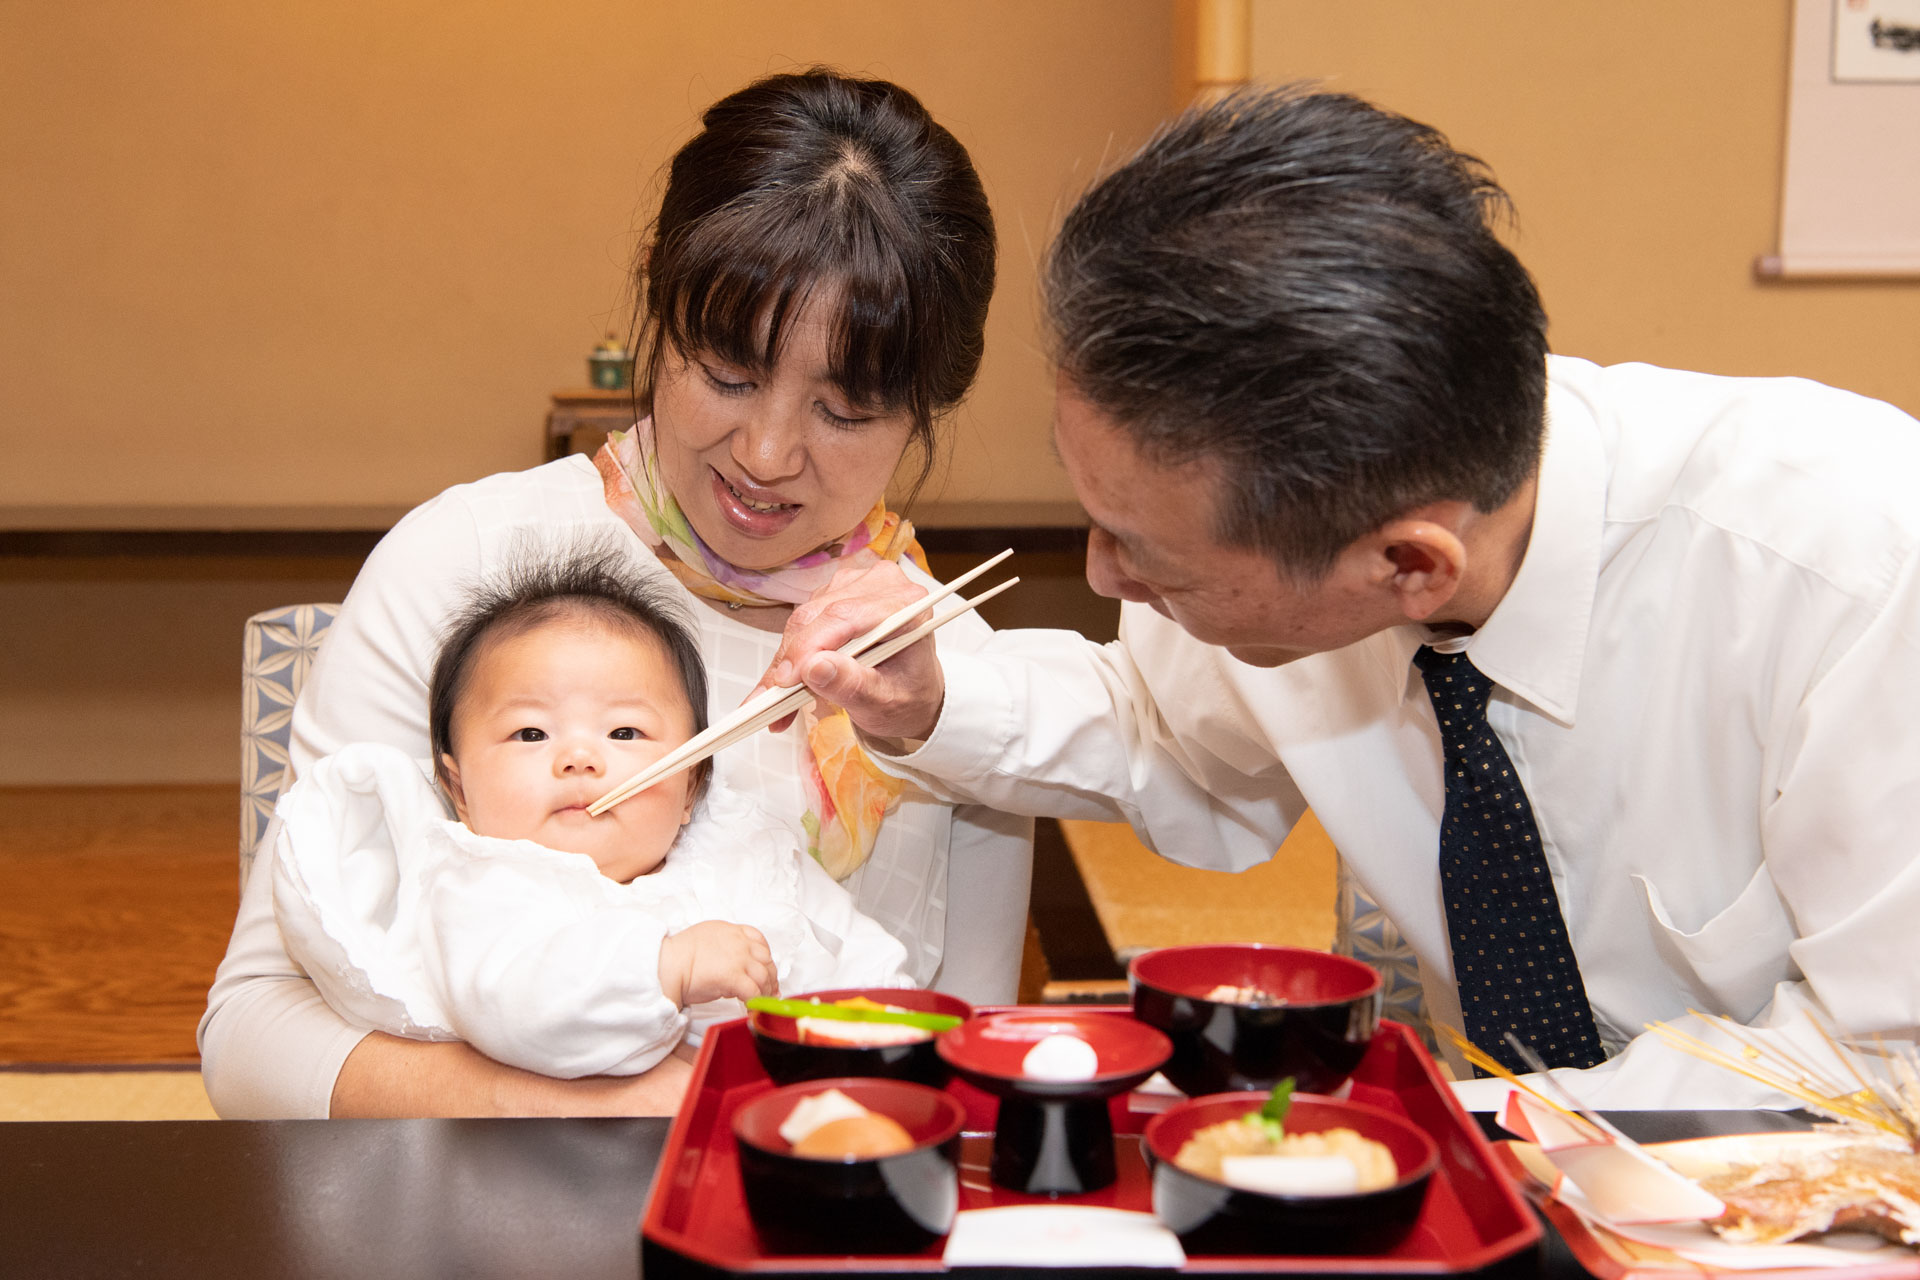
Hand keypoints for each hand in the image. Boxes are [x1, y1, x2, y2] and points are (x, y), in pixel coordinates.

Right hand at [658, 921, 775, 1007]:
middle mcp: (739, 943)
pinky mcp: (734, 977)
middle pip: (766, 960)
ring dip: (765, 992)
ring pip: (764, 977)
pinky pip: (754, 992)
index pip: (759, 940)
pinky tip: (751, 1010)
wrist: (667, 964)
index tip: (765, 968)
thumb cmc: (679, 956)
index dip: (765, 957)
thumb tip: (731, 964)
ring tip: (762, 1003)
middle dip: (770, 977)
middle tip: (770, 991)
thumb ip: (723, 947)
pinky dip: (756, 1003)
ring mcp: (738, 959)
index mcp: (731, 931)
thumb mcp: (705, 939)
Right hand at [752, 560, 946, 742]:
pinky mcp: (835, 593)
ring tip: (781, 702)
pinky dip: (791, 655)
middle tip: (773, 702)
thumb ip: (852, 685)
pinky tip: (789, 682)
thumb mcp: (883, 703)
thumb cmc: (906, 695)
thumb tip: (815, 667)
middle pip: (819, 615)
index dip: (810, 645)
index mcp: (907, 607)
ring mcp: (856, 584)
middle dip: (792, 660)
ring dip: (788, 660)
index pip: (847, 615)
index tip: (786, 681)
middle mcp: (882, 584)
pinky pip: (801, 622)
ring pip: (804, 618)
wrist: (909, 691)